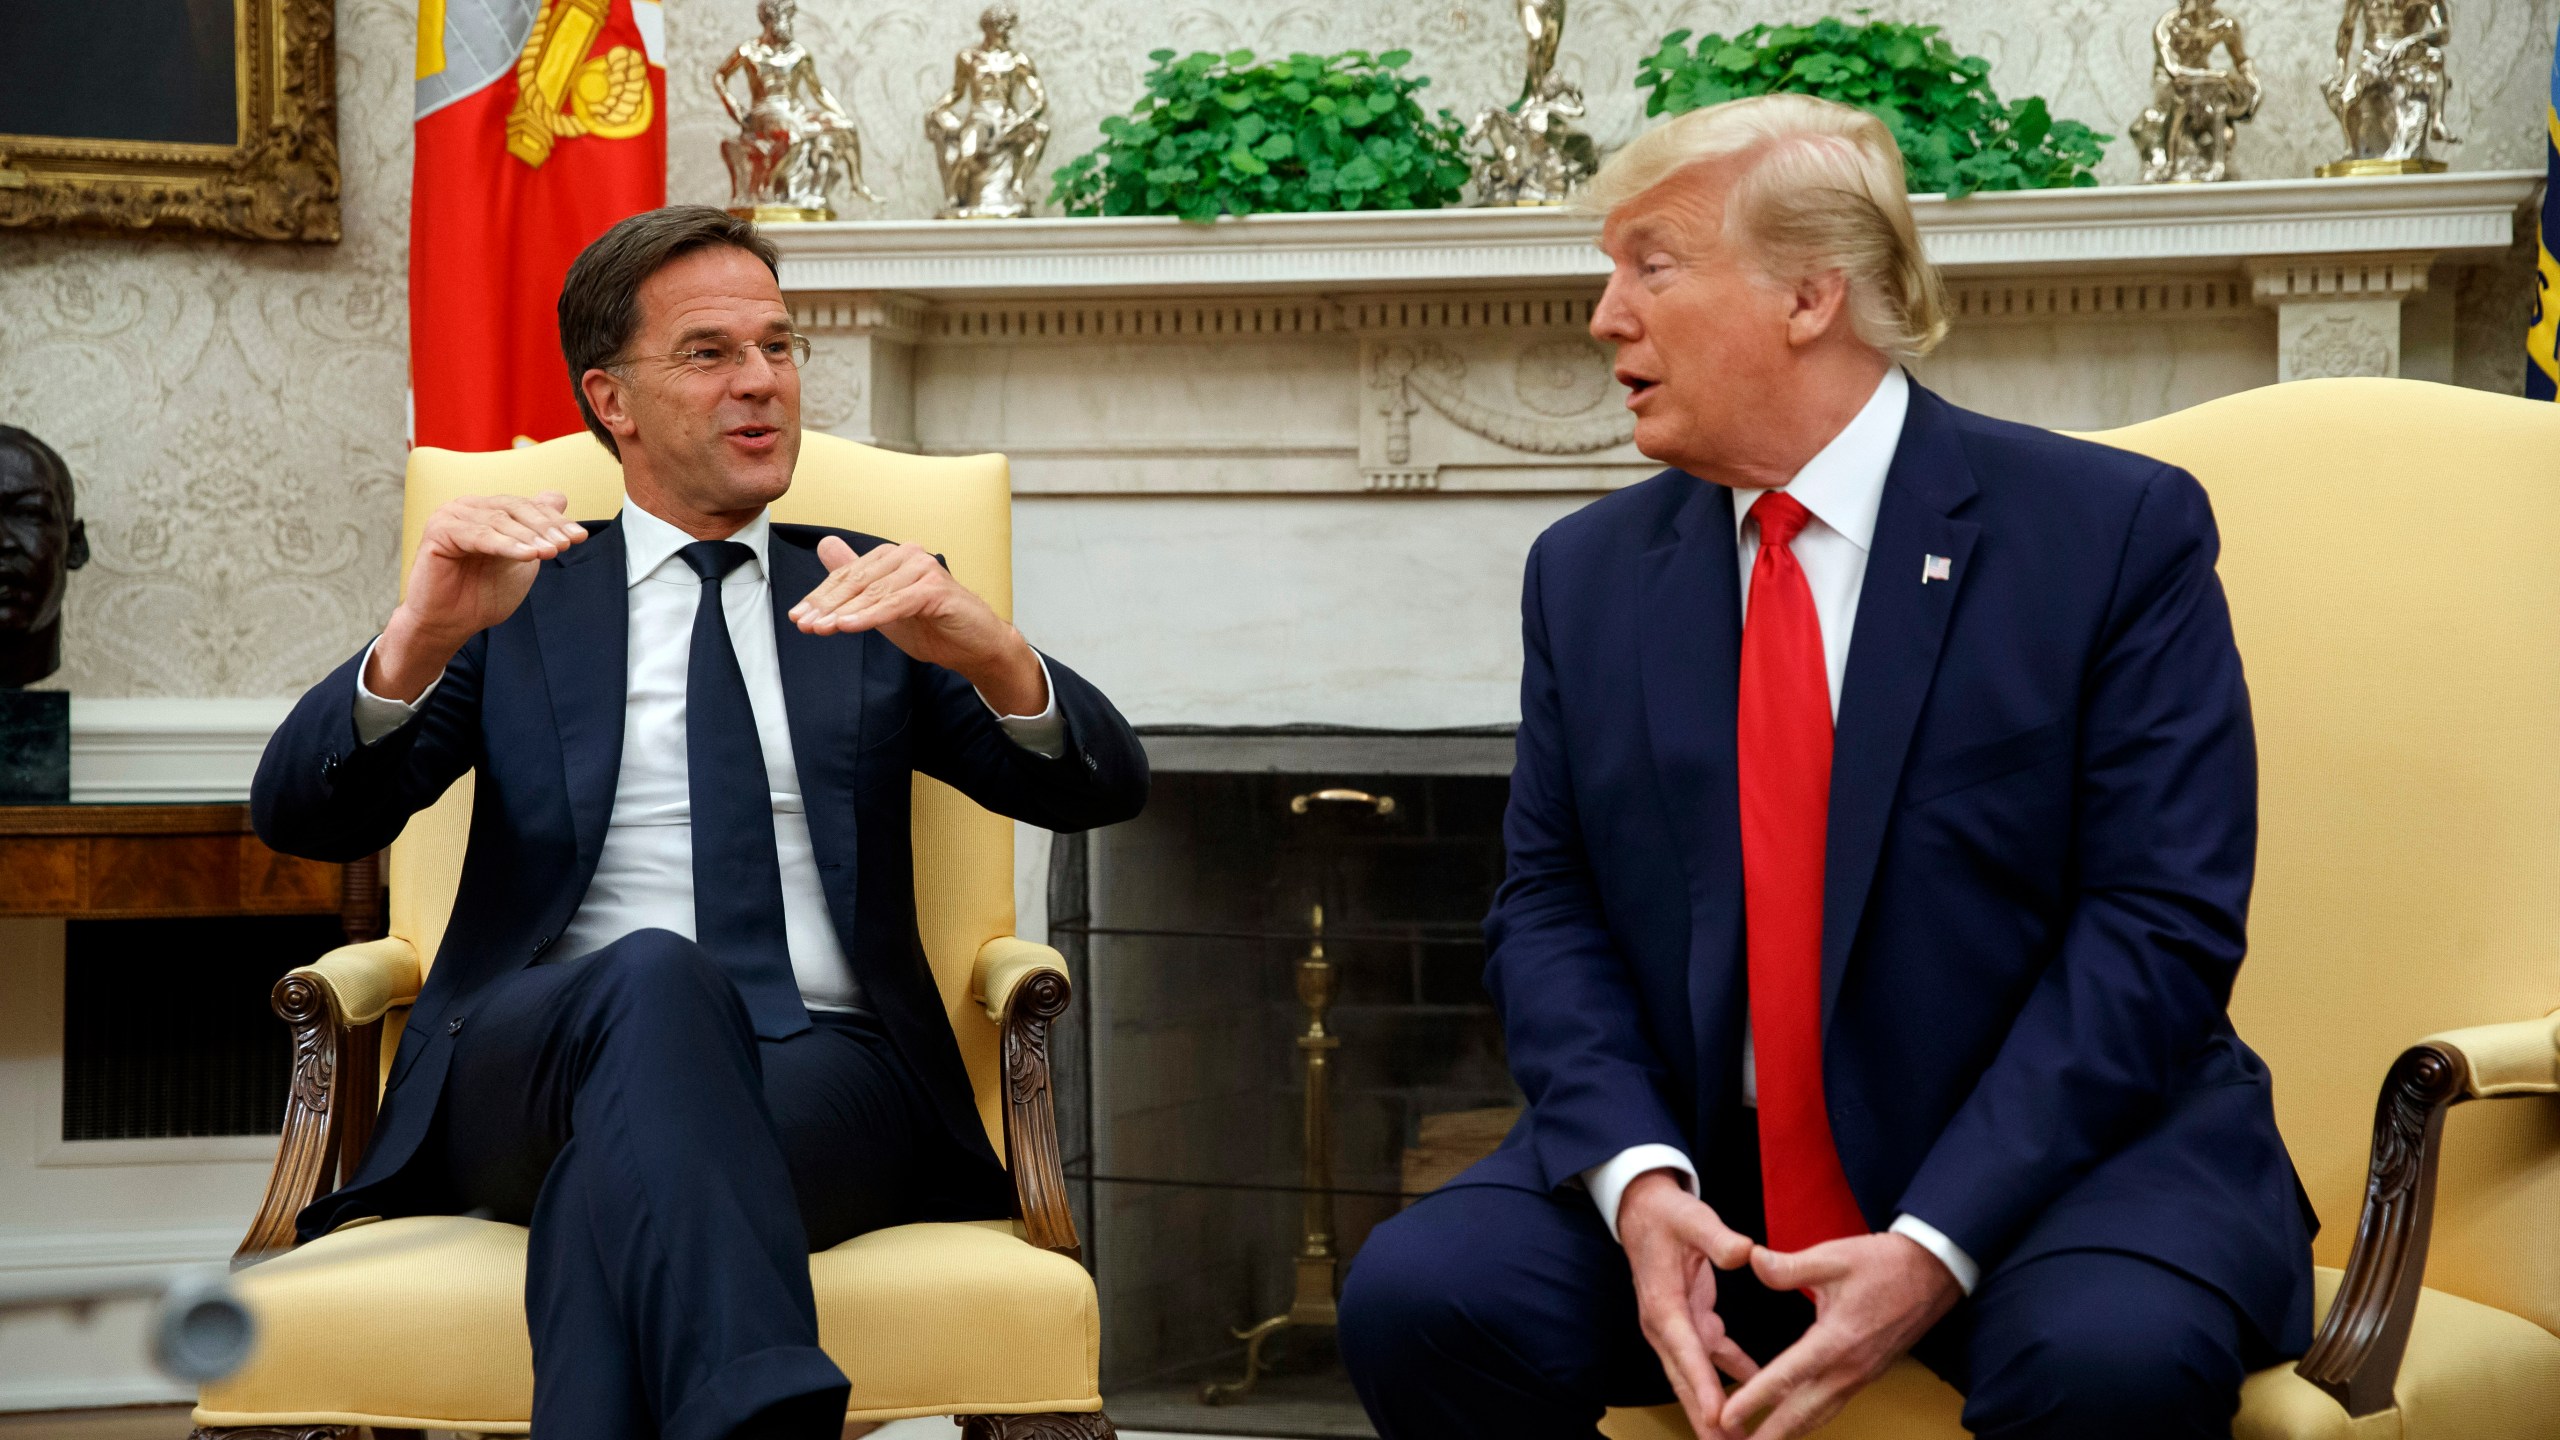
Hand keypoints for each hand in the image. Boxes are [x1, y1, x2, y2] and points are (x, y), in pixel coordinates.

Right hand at [370, 492, 586, 701]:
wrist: (450, 625)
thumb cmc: (482, 595)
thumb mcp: (521, 560)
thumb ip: (537, 531)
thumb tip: (558, 496)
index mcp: (487, 510)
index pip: (527, 506)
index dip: (555, 521)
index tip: (580, 537)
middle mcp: (468, 507)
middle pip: (515, 508)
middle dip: (545, 527)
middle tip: (566, 544)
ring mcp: (451, 516)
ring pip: (499, 520)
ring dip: (529, 536)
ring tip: (551, 551)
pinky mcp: (438, 530)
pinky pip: (478, 535)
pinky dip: (506, 544)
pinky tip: (528, 555)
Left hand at [790, 535, 1045, 713]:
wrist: (975, 647)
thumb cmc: (932, 626)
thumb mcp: (883, 607)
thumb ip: (857, 579)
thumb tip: (825, 546)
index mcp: (893, 556)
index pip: (848, 575)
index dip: (820, 596)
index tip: (798, 617)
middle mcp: (908, 555)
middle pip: (857, 581)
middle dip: (826, 605)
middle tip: (804, 625)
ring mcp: (924, 568)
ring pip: (874, 592)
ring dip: (844, 612)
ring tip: (820, 629)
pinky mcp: (937, 588)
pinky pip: (896, 603)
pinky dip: (870, 615)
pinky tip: (847, 626)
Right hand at [1618, 1171, 1760, 1438]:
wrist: (1643, 1208)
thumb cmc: (1667, 1214)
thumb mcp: (1692, 1217)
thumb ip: (1718, 1237)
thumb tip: (1745, 1252)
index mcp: (1663, 1304)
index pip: (1685, 1351)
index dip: (1703, 1385)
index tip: (1718, 1416)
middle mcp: (1664, 1323)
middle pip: (1685, 1379)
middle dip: (1705, 1417)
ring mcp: (1675, 1325)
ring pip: (1696, 1376)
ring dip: (1714, 1407)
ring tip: (1738, 1438)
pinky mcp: (1688, 1319)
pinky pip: (1712, 1356)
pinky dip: (1733, 1374)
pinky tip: (1758, 1388)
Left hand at [1717, 1233, 1962, 1439]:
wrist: (1934, 1273)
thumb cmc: (1884, 1264)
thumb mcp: (1834, 1257)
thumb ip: (1789, 1266)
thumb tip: (1752, 1261)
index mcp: (1837, 1340)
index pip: (1787, 1377)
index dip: (1753, 1400)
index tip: (1726, 1418)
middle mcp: (1849, 1368)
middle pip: (1802, 1414)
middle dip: (1769, 1437)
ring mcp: (1860, 1376)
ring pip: (1818, 1416)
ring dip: (1787, 1434)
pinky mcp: (1865, 1375)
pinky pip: (1831, 1407)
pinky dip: (1806, 1421)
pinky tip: (1789, 1425)